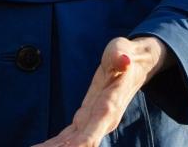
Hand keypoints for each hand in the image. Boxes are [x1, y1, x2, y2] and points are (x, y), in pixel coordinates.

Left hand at [29, 36, 167, 146]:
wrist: (133, 65)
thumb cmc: (125, 55)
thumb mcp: (122, 50)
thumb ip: (120, 56)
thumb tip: (124, 60)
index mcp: (109, 107)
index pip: (94, 132)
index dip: (81, 144)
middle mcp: (102, 121)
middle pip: (80, 144)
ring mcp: (92, 123)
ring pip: (71, 143)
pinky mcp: (84, 121)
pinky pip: (67, 137)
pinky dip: (54, 145)